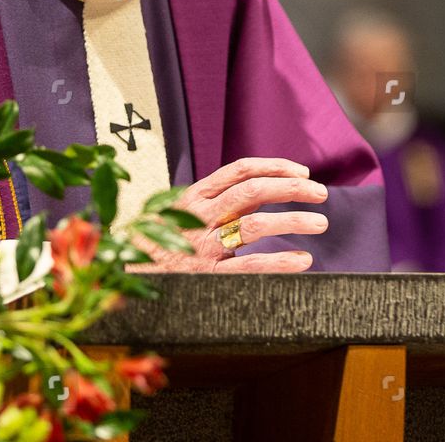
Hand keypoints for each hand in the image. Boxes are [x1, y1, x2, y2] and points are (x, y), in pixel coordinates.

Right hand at [130, 157, 328, 271]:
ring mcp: (202, 246)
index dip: (274, 167)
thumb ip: (220, 202)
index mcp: (194, 196)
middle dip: (291, 188)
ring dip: (292, 221)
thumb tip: (264, 188)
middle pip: (252, 191)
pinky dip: (280, 262)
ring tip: (320, 223)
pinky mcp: (206, 275)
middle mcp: (198, 216)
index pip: (239, 170)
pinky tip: (303, 260)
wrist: (124, 279)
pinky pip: (248, 267)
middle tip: (320, 193)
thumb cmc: (159, 244)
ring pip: (254, 225)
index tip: (302, 171)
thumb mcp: (183, 214)